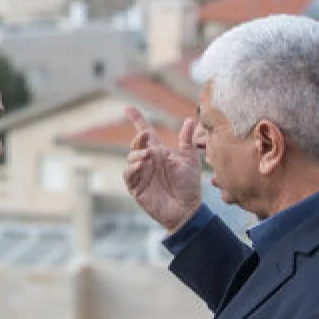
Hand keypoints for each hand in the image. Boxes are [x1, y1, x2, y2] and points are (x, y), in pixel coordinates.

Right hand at [122, 106, 201, 232]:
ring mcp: (141, 174)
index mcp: (160, 153)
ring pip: (130, 158)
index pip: (145, 134)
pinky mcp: (136, 187)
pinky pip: (128, 174)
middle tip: (145, 136)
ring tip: (148, 157)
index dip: (137, 120)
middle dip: (138, 138)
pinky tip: (141, 166)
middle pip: (136, 144)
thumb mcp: (190, 161)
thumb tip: (189, 120)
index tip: (128, 108)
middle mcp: (148, 161)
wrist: (187, 210)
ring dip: (137, 154)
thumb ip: (187, 141)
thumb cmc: (190, 187)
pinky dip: (132, 168)